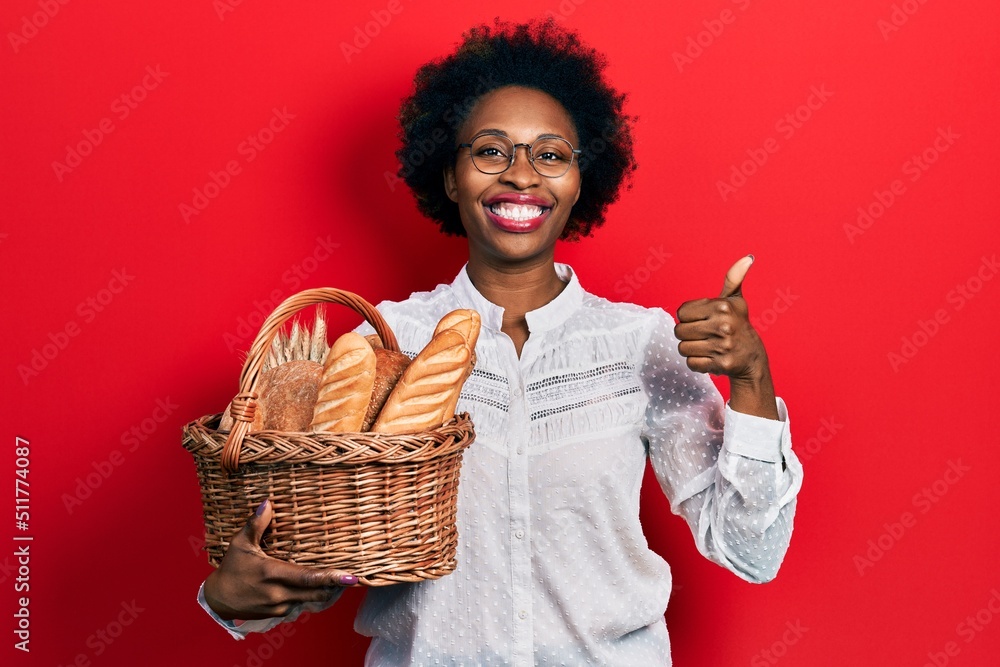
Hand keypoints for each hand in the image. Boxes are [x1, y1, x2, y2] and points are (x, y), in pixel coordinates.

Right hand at [203, 500, 356, 620]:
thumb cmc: (231, 567)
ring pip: (311, 600)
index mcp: (273, 574)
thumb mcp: (241, 544)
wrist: (218, 598)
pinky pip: (301, 605)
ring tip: (338, 580)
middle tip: (352, 576)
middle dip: (336, 586)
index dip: (332, 578)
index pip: (309, 577)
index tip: (352, 577)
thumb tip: (267, 503)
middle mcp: (279, 594)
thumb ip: (256, 524)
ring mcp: (280, 607)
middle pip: (317, 593)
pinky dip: (310, 596)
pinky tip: (316, 586)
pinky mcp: (279, 614)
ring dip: (324, 591)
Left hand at [674, 255, 777, 418]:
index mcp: (722, 306)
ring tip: (706, 346)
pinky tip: (710, 358)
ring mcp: (723, 345)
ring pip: (683, 348)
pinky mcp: (721, 363)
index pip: (681, 312)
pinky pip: (691, 363)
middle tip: (703, 336)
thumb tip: (747, 258)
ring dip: (691, 350)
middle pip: (679, 331)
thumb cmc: (738, 326)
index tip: (702, 320)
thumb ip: (733, 279)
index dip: (688, 318)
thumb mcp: (736, 301)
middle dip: (688, 335)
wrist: (752, 358)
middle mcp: (723, 324)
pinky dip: (697, 363)